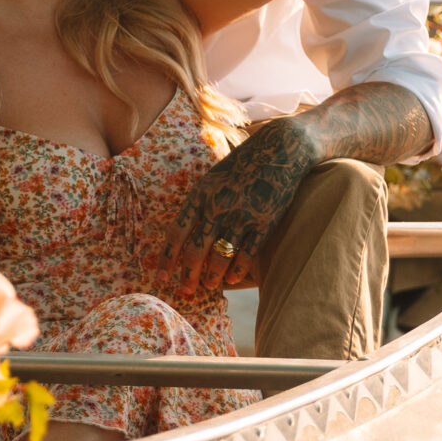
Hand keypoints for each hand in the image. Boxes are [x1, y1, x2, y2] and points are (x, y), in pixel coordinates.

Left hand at [161, 117, 316, 296]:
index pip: (177, 233)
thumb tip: (183, 231)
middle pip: (196, 250)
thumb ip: (199, 203)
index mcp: (201, 194)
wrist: (280, 149)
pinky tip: (233, 279)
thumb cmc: (242, 165)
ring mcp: (242, 215)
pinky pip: (247, 254)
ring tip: (210, 286)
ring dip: (213, 276)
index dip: (167, 259)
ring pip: (221, 256)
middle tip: (185, 291)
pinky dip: (238, 270)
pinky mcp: (264, 222)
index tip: (161, 277)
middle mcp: (218, 206)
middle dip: (188, 275)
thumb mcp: (213, 178)